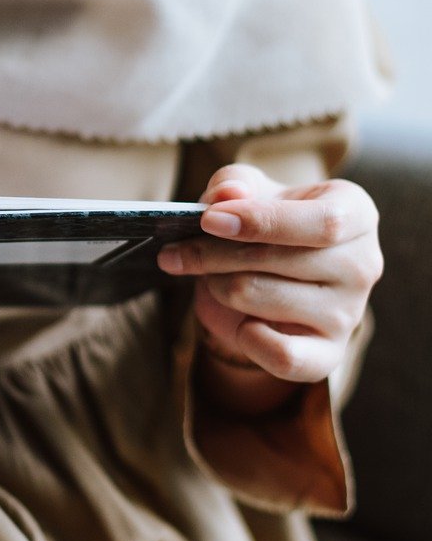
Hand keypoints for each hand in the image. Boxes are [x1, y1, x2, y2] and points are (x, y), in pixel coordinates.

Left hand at [158, 164, 381, 387]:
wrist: (268, 278)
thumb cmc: (261, 224)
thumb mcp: (246, 191)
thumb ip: (233, 183)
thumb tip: (227, 195)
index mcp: (355, 212)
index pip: (323, 222)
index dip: (260, 221)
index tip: (208, 220)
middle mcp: (362, 264)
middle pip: (278, 260)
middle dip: (213, 253)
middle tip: (177, 252)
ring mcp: (348, 314)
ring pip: (259, 298)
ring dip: (218, 286)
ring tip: (211, 277)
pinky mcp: (328, 355)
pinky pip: (282, 357)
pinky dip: (245, 338)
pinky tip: (240, 321)